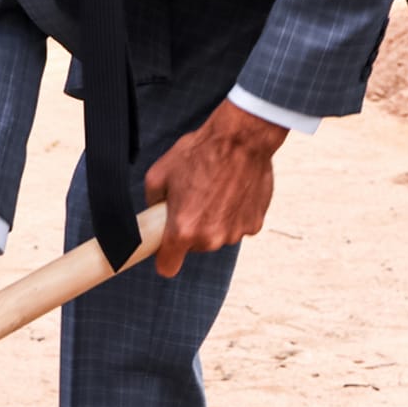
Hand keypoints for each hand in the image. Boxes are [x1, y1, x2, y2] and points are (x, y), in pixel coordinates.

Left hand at [142, 100, 286, 277]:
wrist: (241, 139)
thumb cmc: (200, 152)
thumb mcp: (159, 173)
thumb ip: (153, 202)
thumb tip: (157, 211)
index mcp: (183, 229)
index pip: (167, 267)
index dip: (165, 257)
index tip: (166, 247)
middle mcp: (210, 238)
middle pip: (194, 246)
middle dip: (191, 228)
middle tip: (193, 199)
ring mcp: (235, 233)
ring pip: (217, 236)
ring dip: (214, 220)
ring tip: (215, 190)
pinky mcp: (254, 224)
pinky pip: (237, 226)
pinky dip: (234, 213)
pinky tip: (233, 190)